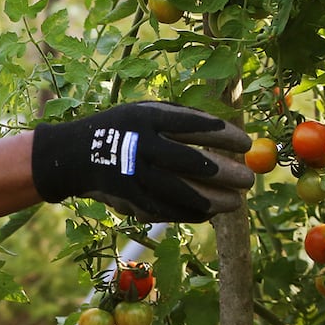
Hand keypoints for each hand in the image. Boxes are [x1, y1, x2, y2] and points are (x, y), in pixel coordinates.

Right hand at [31, 102, 253, 221]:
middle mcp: (139, 146)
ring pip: (180, 192)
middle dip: (224, 172)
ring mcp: (133, 175)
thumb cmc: (123, 128)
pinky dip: (192, 213)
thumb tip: (227, 133)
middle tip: (248, 179)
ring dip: (213, 200)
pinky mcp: (129, 198)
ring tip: (236, 203)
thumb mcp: (145, 111)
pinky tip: (211, 213)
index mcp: (146, 118)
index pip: (193, 125)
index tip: (246, 143)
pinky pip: (166, 210)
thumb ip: (180, 118)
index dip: (223, 135)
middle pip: (190, 161)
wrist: (75, 154)